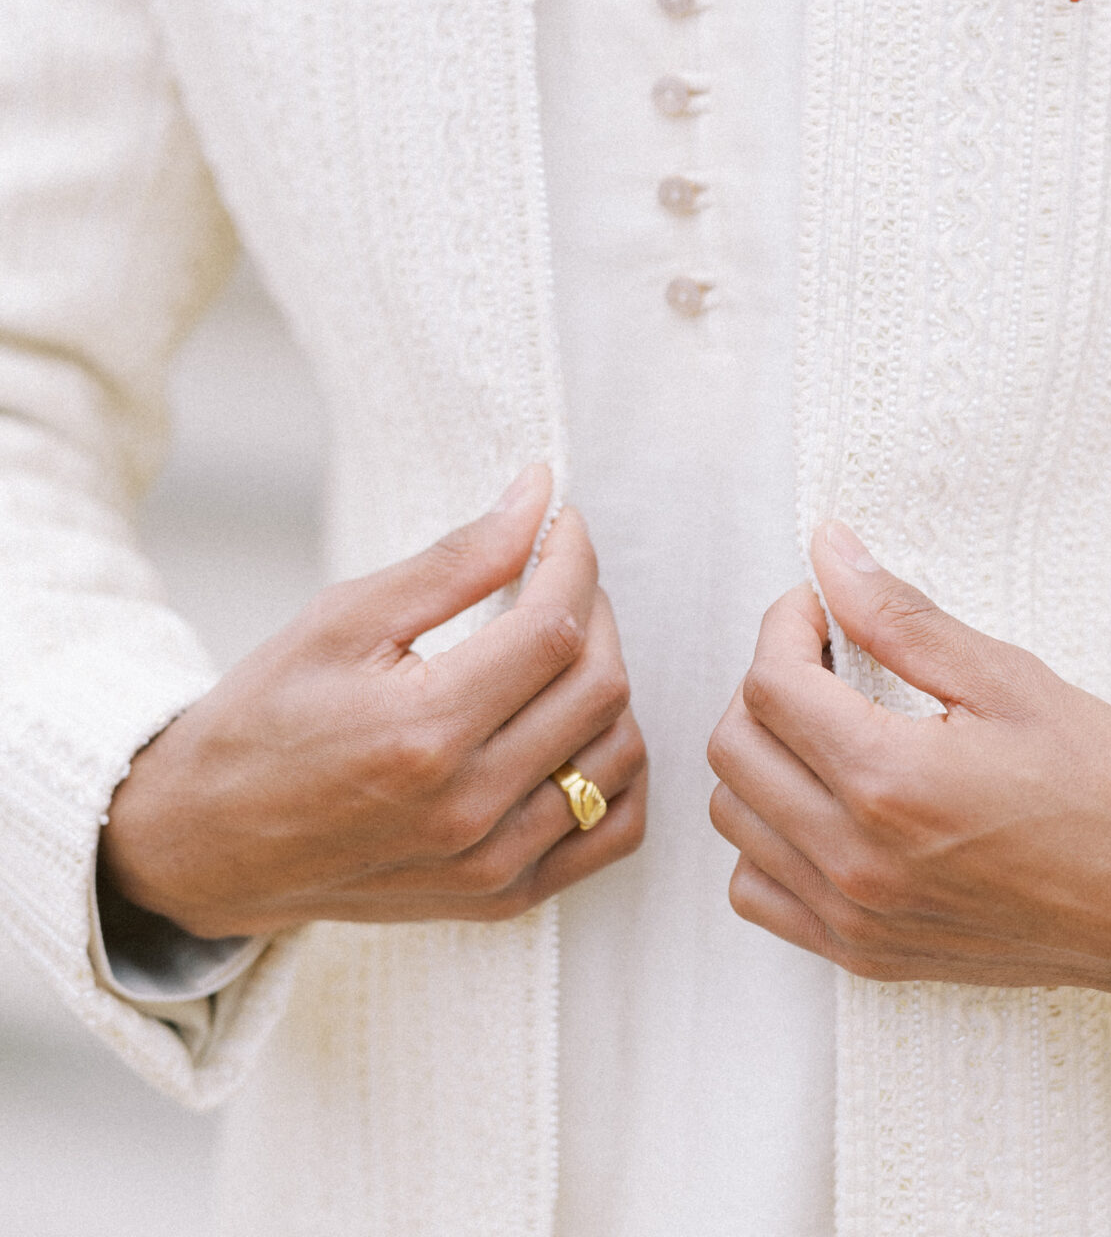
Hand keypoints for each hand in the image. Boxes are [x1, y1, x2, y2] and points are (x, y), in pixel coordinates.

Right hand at [100, 468, 645, 938]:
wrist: (207, 843)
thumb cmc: (266, 719)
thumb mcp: (344, 618)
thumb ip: (457, 559)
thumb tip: (540, 496)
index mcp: (425, 731)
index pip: (556, 627)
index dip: (574, 558)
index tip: (561, 523)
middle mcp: (468, 807)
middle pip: (598, 687)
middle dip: (596, 608)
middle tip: (558, 574)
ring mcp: (490, 864)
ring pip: (618, 755)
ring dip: (607, 682)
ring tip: (561, 644)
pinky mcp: (501, 898)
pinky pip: (612, 831)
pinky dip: (618, 771)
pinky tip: (577, 725)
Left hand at [707, 522, 1110, 990]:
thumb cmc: (1102, 786)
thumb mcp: (1006, 678)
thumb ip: (900, 616)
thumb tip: (829, 553)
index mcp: (889, 783)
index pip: (770, 684)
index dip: (786, 623)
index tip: (823, 606)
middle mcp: (855, 859)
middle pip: (735, 748)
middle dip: (765, 681)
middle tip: (826, 656)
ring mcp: (854, 917)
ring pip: (735, 818)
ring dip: (763, 755)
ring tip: (828, 724)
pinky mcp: (864, 953)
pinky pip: (759, 892)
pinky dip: (768, 837)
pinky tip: (823, 801)